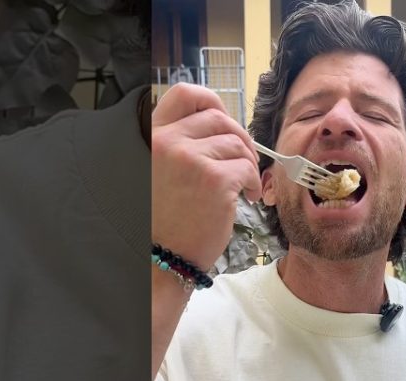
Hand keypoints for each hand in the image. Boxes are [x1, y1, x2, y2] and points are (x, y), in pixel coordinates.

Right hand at [150, 83, 260, 270]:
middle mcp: (166, 141)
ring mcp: (190, 159)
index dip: (212, 102)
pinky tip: (248, 197)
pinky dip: (255, 182)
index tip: (225, 120)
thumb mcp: (155, 171)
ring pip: (237, 144)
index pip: (185, 94)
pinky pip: (248, 168)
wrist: (159, 260)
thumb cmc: (160, 222)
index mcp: (150, 136)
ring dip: (248, 163)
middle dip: (239, 137)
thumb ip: (176, 145)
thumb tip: (217, 127)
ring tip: (245, 185)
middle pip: (219, 119)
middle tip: (245, 159)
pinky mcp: (214, 180)